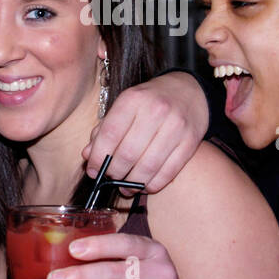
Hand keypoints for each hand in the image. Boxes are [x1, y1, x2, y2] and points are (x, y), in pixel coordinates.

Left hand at [82, 71, 207, 192]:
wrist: (189, 90)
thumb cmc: (149, 101)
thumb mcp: (124, 106)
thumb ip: (104, 129)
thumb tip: (87, 156)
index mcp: (133, 99)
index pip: (110, 134)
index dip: (97, 157)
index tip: (92, 171)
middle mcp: (155, 110)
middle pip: (128, 154)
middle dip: (114, 173)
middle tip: (110, 179)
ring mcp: (176, 126)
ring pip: (148, 166)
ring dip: (133, 183)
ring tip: (125, 187)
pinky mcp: (190, 141)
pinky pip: (169, 171)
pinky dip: (154, 184)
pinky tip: (144, 185)